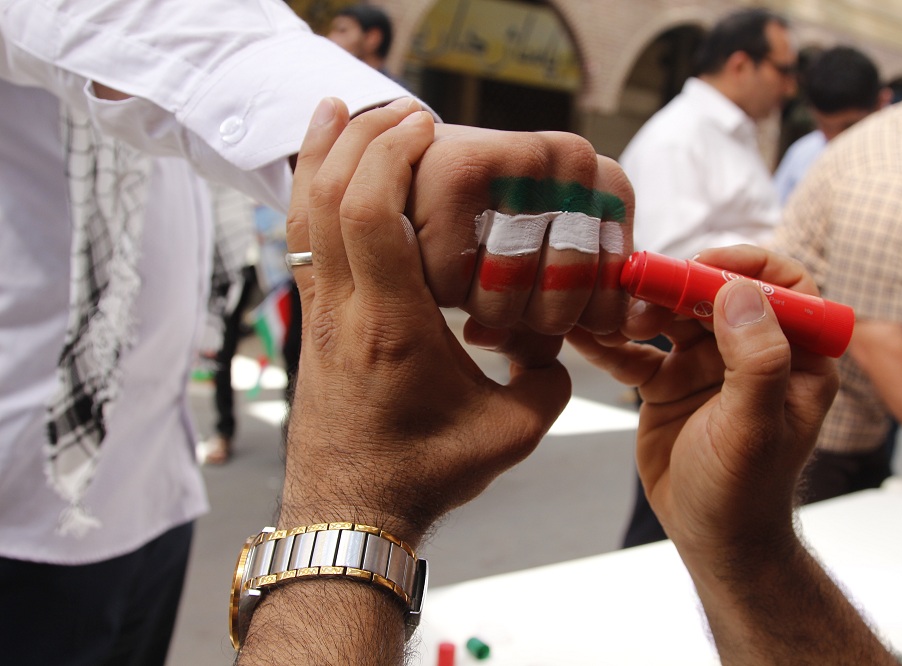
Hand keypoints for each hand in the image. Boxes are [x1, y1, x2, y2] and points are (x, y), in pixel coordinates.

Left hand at [279, 98, 627, 546]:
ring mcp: (322, 316)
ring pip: (304, 215)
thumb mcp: (510, 432)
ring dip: (323, 154)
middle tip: (403, 111)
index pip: (372, 217)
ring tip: (345, 110)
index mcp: (393, 327)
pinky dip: (308, 193)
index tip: (427, 129)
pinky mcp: (315, 323)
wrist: (351, 512)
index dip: (392, 157)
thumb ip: (548, 381)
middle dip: (361, 139)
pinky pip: (301, 242)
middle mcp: (347, 311)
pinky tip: (322, 168)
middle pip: (330, 197)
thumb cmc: (425, 474)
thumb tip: (560, 345)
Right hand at [407, 123, 632, 335]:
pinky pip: (454, 284)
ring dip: (474, 304)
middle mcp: (575, 162)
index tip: (541, 299)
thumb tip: (631, 333)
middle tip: (496, 282)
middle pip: (559, 306)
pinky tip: (434, 252)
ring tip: (466, 264)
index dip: (566, 323)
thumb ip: (595, 305)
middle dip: (519, 315)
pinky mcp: (459, 172)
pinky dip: (437, 288)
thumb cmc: (491, 226)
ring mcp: (521, 160)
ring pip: (504, 301)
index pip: (609, 307)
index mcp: (609, 186)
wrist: (411, 163)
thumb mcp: (554, 260)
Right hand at [568, 245, 839, 555]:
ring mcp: (706, 365)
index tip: (704, 267)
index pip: (786, 288)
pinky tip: (581, 333)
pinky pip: (636, 352)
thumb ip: (755, 362)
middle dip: (678, 284)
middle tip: (639, 287)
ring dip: (639, 308)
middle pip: (717, 294)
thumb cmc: (745, 491)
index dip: (748, 267)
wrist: (710, 538)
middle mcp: (751, 352)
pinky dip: (609, 343)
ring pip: (671, 316)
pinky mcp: (667, 381)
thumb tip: (738, 293)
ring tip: (609, 313)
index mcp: (796, 358)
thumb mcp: (754, 429)